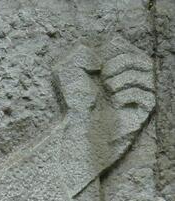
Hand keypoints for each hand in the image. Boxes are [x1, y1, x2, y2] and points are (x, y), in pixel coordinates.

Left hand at [53, 37, 154, 173]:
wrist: (74, 135)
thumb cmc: (71, 105)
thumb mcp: (68, 71)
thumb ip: (82, 52)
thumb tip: (101, 55)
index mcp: (114, 73)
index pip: (131, 51)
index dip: (120, 49)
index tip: (100, 60)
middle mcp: (127, 85)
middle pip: (144, 60)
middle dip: (125, 61)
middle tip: (104, 74)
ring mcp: (135, 101)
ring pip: (149, 76)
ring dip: (127, 77)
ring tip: (108, 87)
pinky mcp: (139, 116)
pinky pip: (149, 97)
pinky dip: (132, 94)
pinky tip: (116, 101)